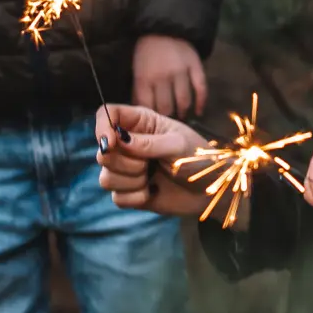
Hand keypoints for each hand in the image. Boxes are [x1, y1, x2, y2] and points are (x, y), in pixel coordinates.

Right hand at [95, 103, 209, 214]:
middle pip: (102, 152)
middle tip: (149, 164)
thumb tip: (117, 140)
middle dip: (125, 163)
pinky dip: (135, 198)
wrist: (211, 191)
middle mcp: (128, 143)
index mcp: (140, 122)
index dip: (102, 127)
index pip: (106, 114)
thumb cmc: (200, 159)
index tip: (110, 144)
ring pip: (106, 177)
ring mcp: (127, 169)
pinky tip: (152, 192)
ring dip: (131, 181)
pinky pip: (117, 198)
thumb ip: (148, 143)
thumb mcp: (178, 145)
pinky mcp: (129, 192)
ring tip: (152, 177)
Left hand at [131, 34, 207, 118]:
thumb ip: (139, 90)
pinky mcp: (195, 66)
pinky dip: (201, 102)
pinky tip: (199, 111)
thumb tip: (141, 112)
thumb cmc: (147, 51)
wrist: (163, 26)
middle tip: (168, 123)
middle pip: (166, 107)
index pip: (147, 107)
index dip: (151, 119)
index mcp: (144, 77)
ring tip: (181, 117)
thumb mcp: (137, 69)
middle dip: (167, 118)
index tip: (153, 125)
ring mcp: (181, 71)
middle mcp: (163, 76)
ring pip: (183, 101)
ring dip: (182, 112)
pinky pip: (201, 88)